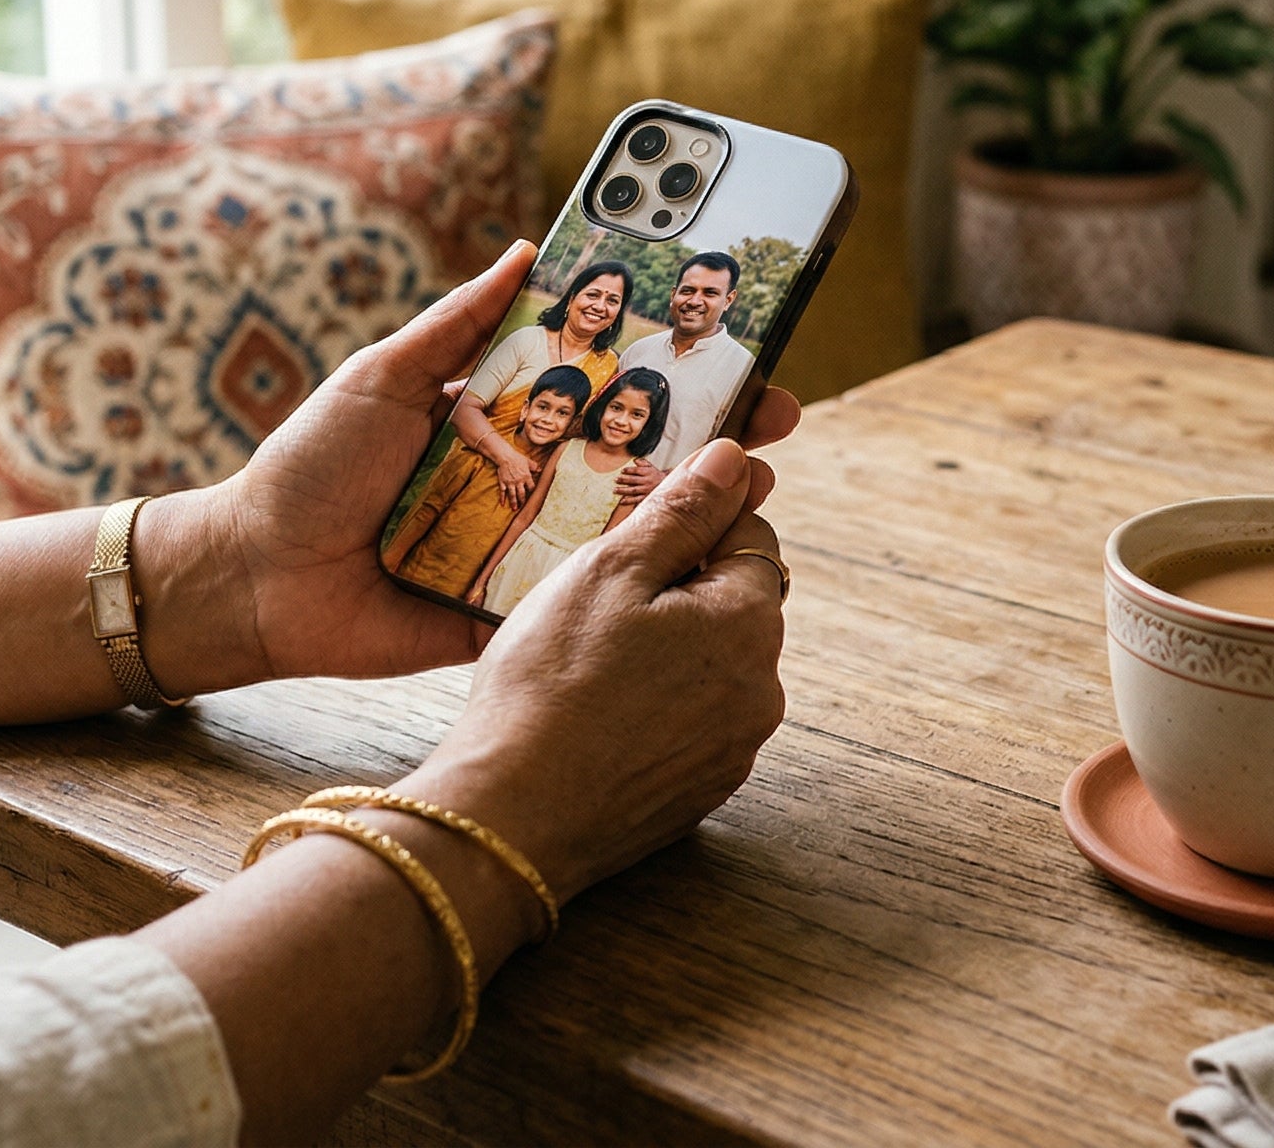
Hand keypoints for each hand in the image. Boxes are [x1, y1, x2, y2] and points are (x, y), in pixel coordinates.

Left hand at [138, 243, 799, 694]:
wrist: (253, 577)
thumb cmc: (310, 468)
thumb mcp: (383, 378)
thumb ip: (457, 325)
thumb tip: (526, 249)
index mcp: (502, 419)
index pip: (601, 384)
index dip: (664, 364)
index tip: (732, 338)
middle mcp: (524, 481)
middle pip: (632, 454)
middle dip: (708, 434)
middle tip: (773, 413)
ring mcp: (522, 549)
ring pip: (620, 528)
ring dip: (688, 509)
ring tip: (751, 483)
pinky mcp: (508, 613)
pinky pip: (578, 601)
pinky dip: (630, 589)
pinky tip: (686, 567)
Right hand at [394, 438, 789, 903]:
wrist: (511, 815)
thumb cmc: (550, 682)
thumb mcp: (609, 571)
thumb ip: (681, 511)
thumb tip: (735, 459)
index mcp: (749, 623)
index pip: (751, 536)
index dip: (692, 524)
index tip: (636, 533)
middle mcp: (762, 690)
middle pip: (735, 605)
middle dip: (680, 590)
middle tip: (598, 601)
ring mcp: (734, 749)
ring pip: (711, 667)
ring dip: (668, 651)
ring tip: (588, 662)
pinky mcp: (701, 792)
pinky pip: (690, 723)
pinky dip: (655, 708)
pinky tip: (595, 713)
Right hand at [492, 449, 539, 507]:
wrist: (505, 456)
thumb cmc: (517, 458)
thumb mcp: (528, 461)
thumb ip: (535, 467)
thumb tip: (540, 470)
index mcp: (526, 476)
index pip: (531, 487)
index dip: (532, 492)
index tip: (533, 496)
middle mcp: (519, 481)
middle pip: (522, 494)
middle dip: (523, 501)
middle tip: (523, 507)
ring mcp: (510, 483)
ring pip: (513, 495)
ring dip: (514, 503)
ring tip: (514, 509)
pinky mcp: (503, 482)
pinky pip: (502, 492)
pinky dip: (502, 498)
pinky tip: (502, 504)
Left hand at [610, 457, 664, 505]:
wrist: (667, 485)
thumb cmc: (655, 475)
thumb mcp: (651, 467)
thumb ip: (643, 462)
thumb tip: (635, 460)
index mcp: (648, 473)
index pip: (637, 471)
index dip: (629, 470)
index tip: (622, 471)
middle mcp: (647, 481)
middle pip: (634, 480)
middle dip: (624, 480)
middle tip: (615, 480)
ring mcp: (646, 490)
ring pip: (633, 490)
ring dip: (623, 490)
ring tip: (615, 490)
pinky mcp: (646, 498)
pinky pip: (636, 500)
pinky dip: (629, 501)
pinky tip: (622, 501)